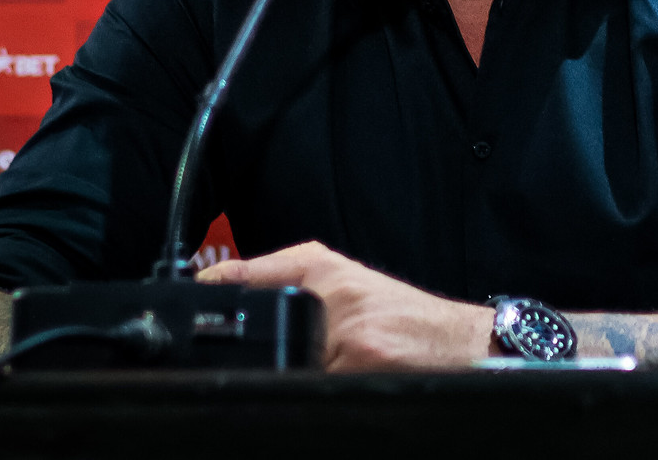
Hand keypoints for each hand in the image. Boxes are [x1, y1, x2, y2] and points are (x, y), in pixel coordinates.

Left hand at [197, 241, 493, 370]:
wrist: (464, 341)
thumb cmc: (411, 320)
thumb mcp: (355, 287)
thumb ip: (307, 292)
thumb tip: (250, 312)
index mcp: (326, 268)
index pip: (252, 272)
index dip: (217, 285)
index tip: (193, 293)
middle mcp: (331, 290)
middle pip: (265, 329)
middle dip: (265, 350)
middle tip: (280, 360)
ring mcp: (344, 326)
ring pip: (288, 362)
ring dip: (298, 375)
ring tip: (334, 372)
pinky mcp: (359, 359)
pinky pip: (315, 384)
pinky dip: (320, 388)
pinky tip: (346, 383)